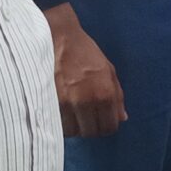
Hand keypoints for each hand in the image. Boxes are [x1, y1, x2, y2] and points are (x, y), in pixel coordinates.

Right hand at [44, 2, 124, 138]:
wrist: (57, 37)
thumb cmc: (85, 52)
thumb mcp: (108, 70)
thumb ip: (117, 96)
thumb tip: (122, 118)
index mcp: (105, 94)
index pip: (109, 127)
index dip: (105, 126)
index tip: (100, 120)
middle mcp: (86, 101)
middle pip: (90, 132)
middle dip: (90, 127)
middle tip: (86, 118)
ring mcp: (66, 103)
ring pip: (73, 131)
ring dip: (74, 126)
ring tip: (72, 113)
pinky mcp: (48, 101)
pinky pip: (57, 124)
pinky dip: (60, 122)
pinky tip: (61, 111)